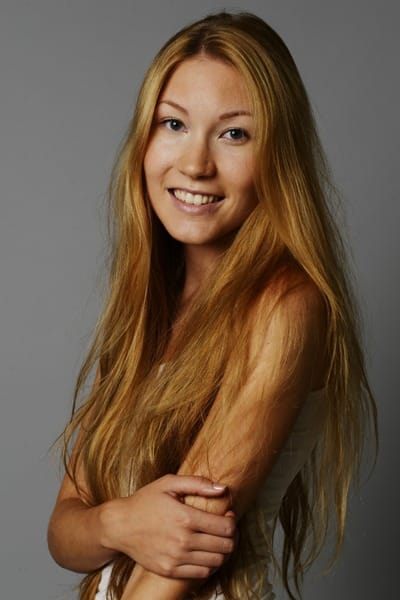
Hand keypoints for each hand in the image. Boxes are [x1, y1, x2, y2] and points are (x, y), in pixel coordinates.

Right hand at [100, 474, 235, 578]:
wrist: (120, 525)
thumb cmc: (145, 501)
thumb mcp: (168, 483)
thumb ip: (197, 483)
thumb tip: (222, 489)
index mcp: (185, 517)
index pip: (225, 527)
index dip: (232, 522)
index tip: (228, 516)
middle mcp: (183, 541)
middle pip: (225, 546)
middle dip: (230, 537)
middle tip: (225, 529)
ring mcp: (176, 558)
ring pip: (216, 561)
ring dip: (222, 552)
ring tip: (216, 541)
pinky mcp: (169, 570)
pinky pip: (201, 573)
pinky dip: (209, 565)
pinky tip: (204, 553)